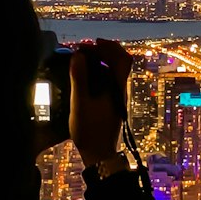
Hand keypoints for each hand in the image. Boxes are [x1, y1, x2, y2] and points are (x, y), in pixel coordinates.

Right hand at [70, 39, 131, 169]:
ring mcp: (116, 96)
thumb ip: (79, 78)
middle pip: (118, 62)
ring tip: (81, 61)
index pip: (122, 58)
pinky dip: (97, 73)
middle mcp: (120, 89)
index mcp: (117, 87)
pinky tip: (83, 77)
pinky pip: (107, 81)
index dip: (109, 47)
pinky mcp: (111, 103)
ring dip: (99, 62)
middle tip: (82, 51)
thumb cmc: (90, 130)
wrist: (99, 154)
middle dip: (102, 52)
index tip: (92, 44)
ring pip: (113, 71)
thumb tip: (78, 55)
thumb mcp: (80, 103)